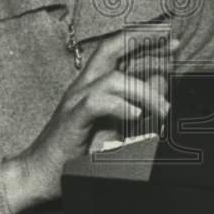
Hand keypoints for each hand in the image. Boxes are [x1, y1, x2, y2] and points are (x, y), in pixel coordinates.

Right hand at [1, 29, 177, 213]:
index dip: (144, 39)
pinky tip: (137, 115)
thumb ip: (137, 101)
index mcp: (91, 82)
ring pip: (113, 79)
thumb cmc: (77, 151)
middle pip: (111, 48)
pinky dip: (120, 106)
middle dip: (144, 40)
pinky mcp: (71, 120)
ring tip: (164, 110)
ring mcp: (75, 100)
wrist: (38, 174)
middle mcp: (82, 84)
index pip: (118, 48)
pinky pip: (97, 103)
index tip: (173, 40)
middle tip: (175, 44)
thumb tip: (162, 83)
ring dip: (144, 91)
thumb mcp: (115, 123)